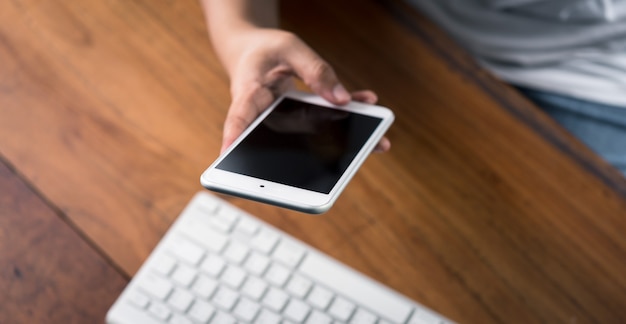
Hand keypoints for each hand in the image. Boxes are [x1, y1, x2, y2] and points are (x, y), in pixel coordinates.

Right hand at [220, 29, 389, 152]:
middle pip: (279, 143)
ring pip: (309, 138)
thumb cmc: (266, 49)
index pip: (239, 118)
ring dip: (343, 142)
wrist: (257, 51)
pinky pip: (324, 122)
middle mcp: (263, 117)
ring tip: (376, 142)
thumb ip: (315, 70)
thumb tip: (342, 99)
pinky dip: (349, 116)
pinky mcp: (298, 119)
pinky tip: (369, 105)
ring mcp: (281, 123)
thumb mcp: (289, 47)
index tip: (230, 157)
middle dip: (308, 160)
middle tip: (333, 176)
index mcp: (249, 94)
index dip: (235, 138)